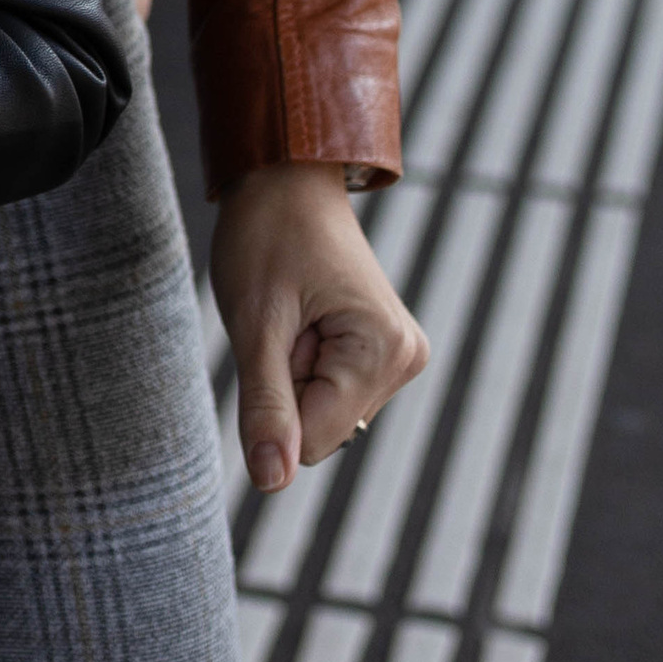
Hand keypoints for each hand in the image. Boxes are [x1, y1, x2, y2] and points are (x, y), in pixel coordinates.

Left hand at [211, 162, 429, 493]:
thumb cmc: (268, 235)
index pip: (312, 442)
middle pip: (321, 431)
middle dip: (287, 383)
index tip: (277, 332)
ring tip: (295, 311)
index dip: (275, 397)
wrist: (285, 178)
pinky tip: (307, 316)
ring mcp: (398, 356)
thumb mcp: (256, 322)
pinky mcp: (383, 352)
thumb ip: (266, 407)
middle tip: (285, 317)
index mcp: (385, 351)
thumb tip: (270, 483)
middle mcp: (406, 359)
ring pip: (324, 415)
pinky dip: (305, 364)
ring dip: (295, 371)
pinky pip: (330, 393)